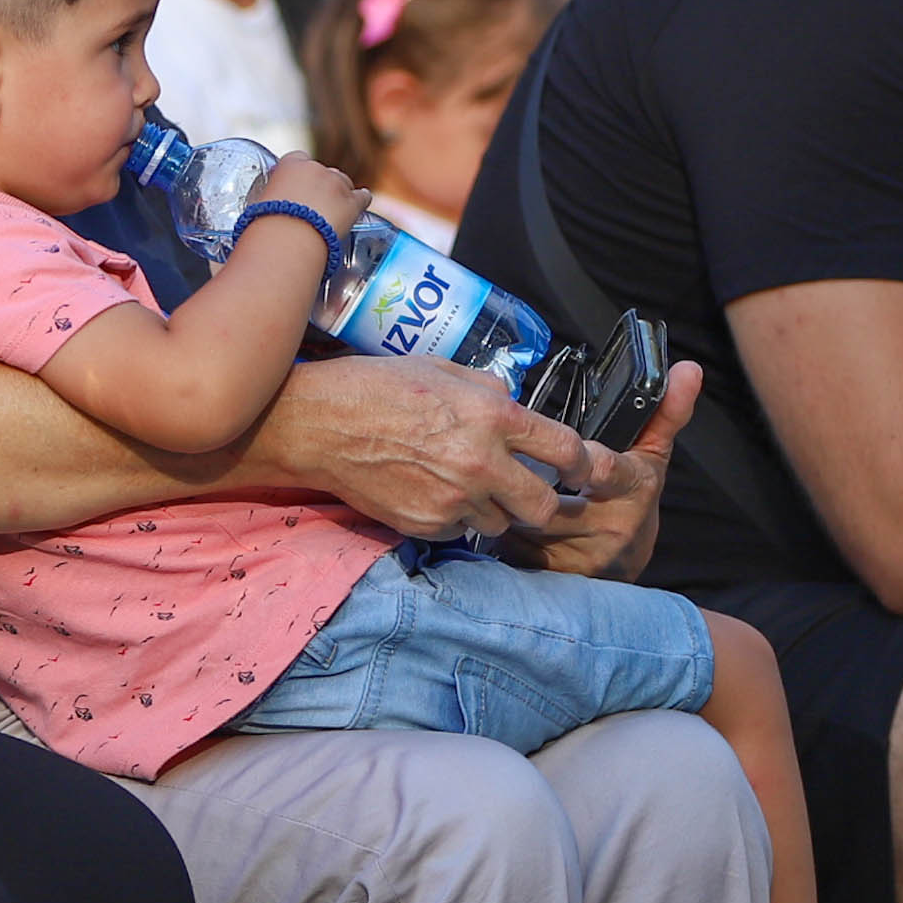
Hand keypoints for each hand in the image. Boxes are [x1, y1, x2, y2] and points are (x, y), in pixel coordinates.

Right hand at [260, 156, 369, 236]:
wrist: (287, 241)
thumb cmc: (267, 228)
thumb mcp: (259, 206)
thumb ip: (267, 202)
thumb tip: (262, 219)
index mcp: (290, 165)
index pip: (297, 159)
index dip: (298, 174)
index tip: (295, 187)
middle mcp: (315, 169)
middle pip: (323, 172)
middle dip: (320, 186)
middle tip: (312, 208)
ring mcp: (336, 184)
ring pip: (343, 183)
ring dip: (338, 195)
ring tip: (331, 215)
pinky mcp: (352, 202)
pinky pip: (363, 197)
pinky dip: (359, 203)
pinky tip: (356, 210)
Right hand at [266, 354, 603, 538]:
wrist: (321, 424)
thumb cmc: (376, 388)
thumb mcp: (443, 370)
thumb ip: (490, 391)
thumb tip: (515, 406)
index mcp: (492, 417)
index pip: (564, 450)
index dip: (580, 465)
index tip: (579, 470)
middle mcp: (481, 463)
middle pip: (542, 506)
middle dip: (542, 502)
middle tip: (529, 492)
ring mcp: (454, 500)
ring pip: (500, 524)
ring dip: (493, 510)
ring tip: (464, 487)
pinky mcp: (428, 525)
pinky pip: (460, 531)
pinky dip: (455, 518)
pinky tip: (432, 492)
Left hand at [513, 359, 702, 579]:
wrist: (626, 562)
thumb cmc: (631, 501)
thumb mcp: (650, 455)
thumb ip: (666, 412)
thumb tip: (689, 370)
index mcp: (632, 490)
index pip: (602, 468)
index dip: (575, 457)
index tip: (557, 447)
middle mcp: (610, 528)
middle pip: (551, 497)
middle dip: (524, 482)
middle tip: (507, 465)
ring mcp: (583, 558)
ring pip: (527, 525)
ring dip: (509, 505)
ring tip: (502, 488)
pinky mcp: (557, 578)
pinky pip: (515, 551)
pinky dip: (504, 533)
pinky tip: (503, 517)